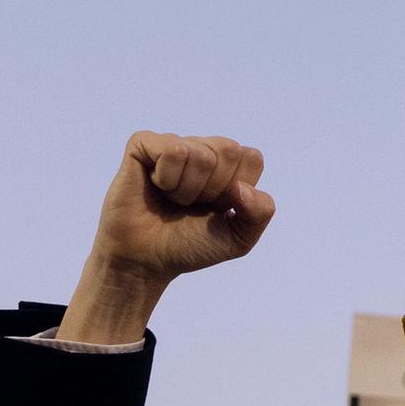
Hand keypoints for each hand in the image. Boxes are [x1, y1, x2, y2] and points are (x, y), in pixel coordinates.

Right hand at [59, 132, 275, 343]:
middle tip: (192, 205)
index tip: (216, 208)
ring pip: (200, 154)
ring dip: (187, 189)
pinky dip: (167, 178)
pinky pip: (172, 151)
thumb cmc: (189, 245)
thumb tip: (242, 187)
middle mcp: (202, 149)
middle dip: (212, 189)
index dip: (236, 190)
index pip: (251, 157)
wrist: (146, 261)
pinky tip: (155, 187)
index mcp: (228, 165)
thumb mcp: (239, 239)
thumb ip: (260, 212)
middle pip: (229, 150)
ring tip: (172, 200)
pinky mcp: (143, 145)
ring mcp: (173, 144)